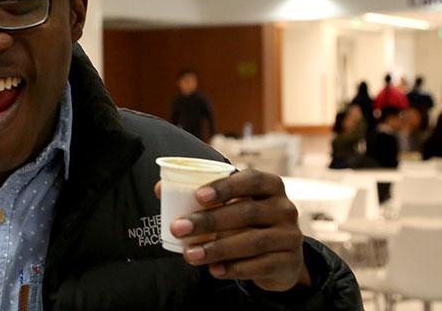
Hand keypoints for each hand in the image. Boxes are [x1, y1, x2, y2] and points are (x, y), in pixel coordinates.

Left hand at [155, 169, 309, 291]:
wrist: (281, 255)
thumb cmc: (246, 221)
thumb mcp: (232, 204)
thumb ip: (201, 196)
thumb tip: (160, 189)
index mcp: (270, 185)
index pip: (251, 180)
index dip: (225, 187)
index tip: (198, 197)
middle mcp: (285, 208)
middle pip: (246, 212)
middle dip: (209, 221)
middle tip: (178, 228)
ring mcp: (290, 236)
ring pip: (252, 241)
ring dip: (217, 249)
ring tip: (189, 254)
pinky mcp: (289, 262)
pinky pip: (260, 266)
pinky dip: (234, 268)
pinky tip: (214, 270)